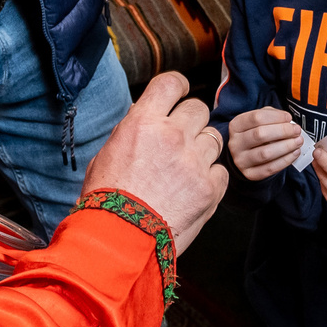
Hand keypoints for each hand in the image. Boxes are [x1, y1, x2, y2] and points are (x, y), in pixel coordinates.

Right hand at [81, 72, 227, 253]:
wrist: (118, 243)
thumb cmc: (105, 203)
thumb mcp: (106, 156)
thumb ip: (130, 133)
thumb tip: (144, 119)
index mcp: (142, 123)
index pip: (171, 83)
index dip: (179, 85)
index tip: (181, 92)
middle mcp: (172, 136)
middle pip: (198, 109)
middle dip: (192, 121)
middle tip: (182, 138)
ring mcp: (194, 162)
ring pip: (214, 138)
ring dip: (203, 149)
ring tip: (186, 169)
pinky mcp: (210, 188)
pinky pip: (221, 171)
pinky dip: (211, 178)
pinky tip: (194, 190)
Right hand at [227, 105, 304, 182]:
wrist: (246, 155)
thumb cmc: (255, 134)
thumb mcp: (259, 121)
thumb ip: (271, 116)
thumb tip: (288, 120)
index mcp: (236, 126)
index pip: (256, 118)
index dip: (276, 117)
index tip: (289, 118)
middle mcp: (235, 143)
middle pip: (260, 134)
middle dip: (283, 131)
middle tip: (296, 130)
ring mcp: (241, 160)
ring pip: (265, 153)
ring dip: (286, 146)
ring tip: (298, 141)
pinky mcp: (250, 174)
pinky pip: (270, 168)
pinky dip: (285, 160)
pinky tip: (295, 153)